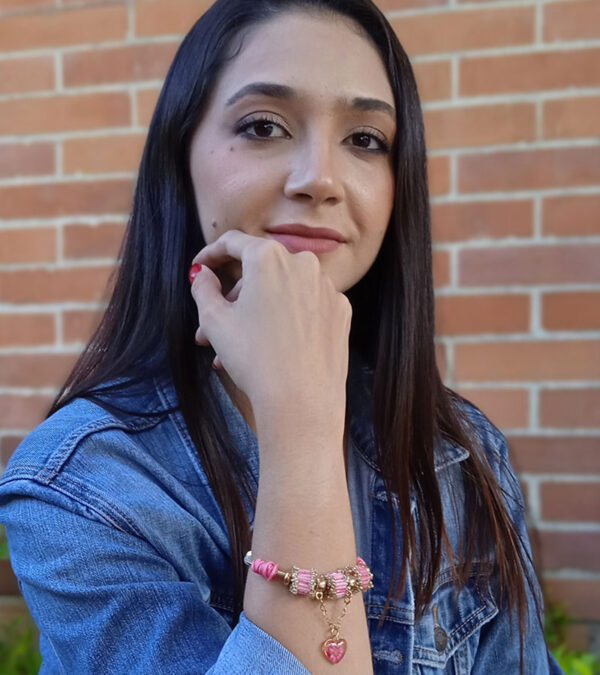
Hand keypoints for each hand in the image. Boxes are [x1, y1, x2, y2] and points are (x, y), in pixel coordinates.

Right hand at [189, 230, 351, 423]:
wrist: (302, 401)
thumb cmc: (254, 359)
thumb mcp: (214, 322)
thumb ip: (203, 288)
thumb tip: (202, 274)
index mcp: (269, 257)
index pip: (233, 243)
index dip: (210, 254)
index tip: (200, 269)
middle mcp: (303, 263)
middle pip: (260, 270)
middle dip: (233, 295)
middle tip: (212, 325)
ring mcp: (327, 287)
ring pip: (283, 290)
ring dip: (259, 310)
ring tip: (238, 344)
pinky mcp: (341, 310)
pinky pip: (307, 305)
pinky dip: (288, 317)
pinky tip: (274, 344)